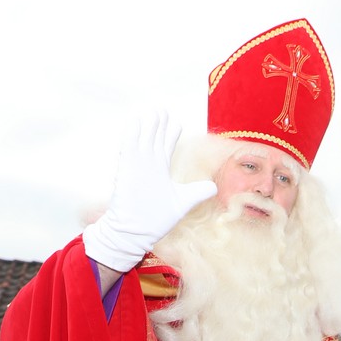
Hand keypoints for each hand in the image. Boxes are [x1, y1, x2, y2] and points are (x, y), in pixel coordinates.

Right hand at [81, 111, 218, 272]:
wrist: (135, 232)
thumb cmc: (156, 219)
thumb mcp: (182, 203)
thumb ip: (197, 193)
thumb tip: (213, 186)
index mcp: (159, 170)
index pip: (165, 146)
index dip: (170, 133)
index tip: (175, 121)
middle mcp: (148, 165)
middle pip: (154, 138)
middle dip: (159, 124)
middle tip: (162, 108)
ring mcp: (137, 167)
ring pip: (142, 139)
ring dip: (147, 125)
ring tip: (153, 111)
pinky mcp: (127, 172)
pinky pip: (129, 149)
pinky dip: (131, 135)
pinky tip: (135, 122)